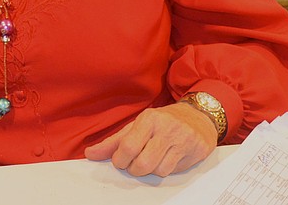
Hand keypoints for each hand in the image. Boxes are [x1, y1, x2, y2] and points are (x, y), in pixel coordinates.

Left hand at [84, 102, 217, 176]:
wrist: (197, 116)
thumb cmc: (163, 122)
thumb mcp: (136, 126)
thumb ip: (114, 142)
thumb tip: (91, 153)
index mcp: (148, 119)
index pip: (128, 146)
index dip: (120, 160)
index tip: (120, 161)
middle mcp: (165, 128)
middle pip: (143, 162)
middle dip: (134, 169)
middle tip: (134, 164)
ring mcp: (182, 140)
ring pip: (158, 170)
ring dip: (150, 171)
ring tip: (151, 159)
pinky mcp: (195, 151)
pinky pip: (173, 171)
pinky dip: (165, 170)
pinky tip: (166, 159)